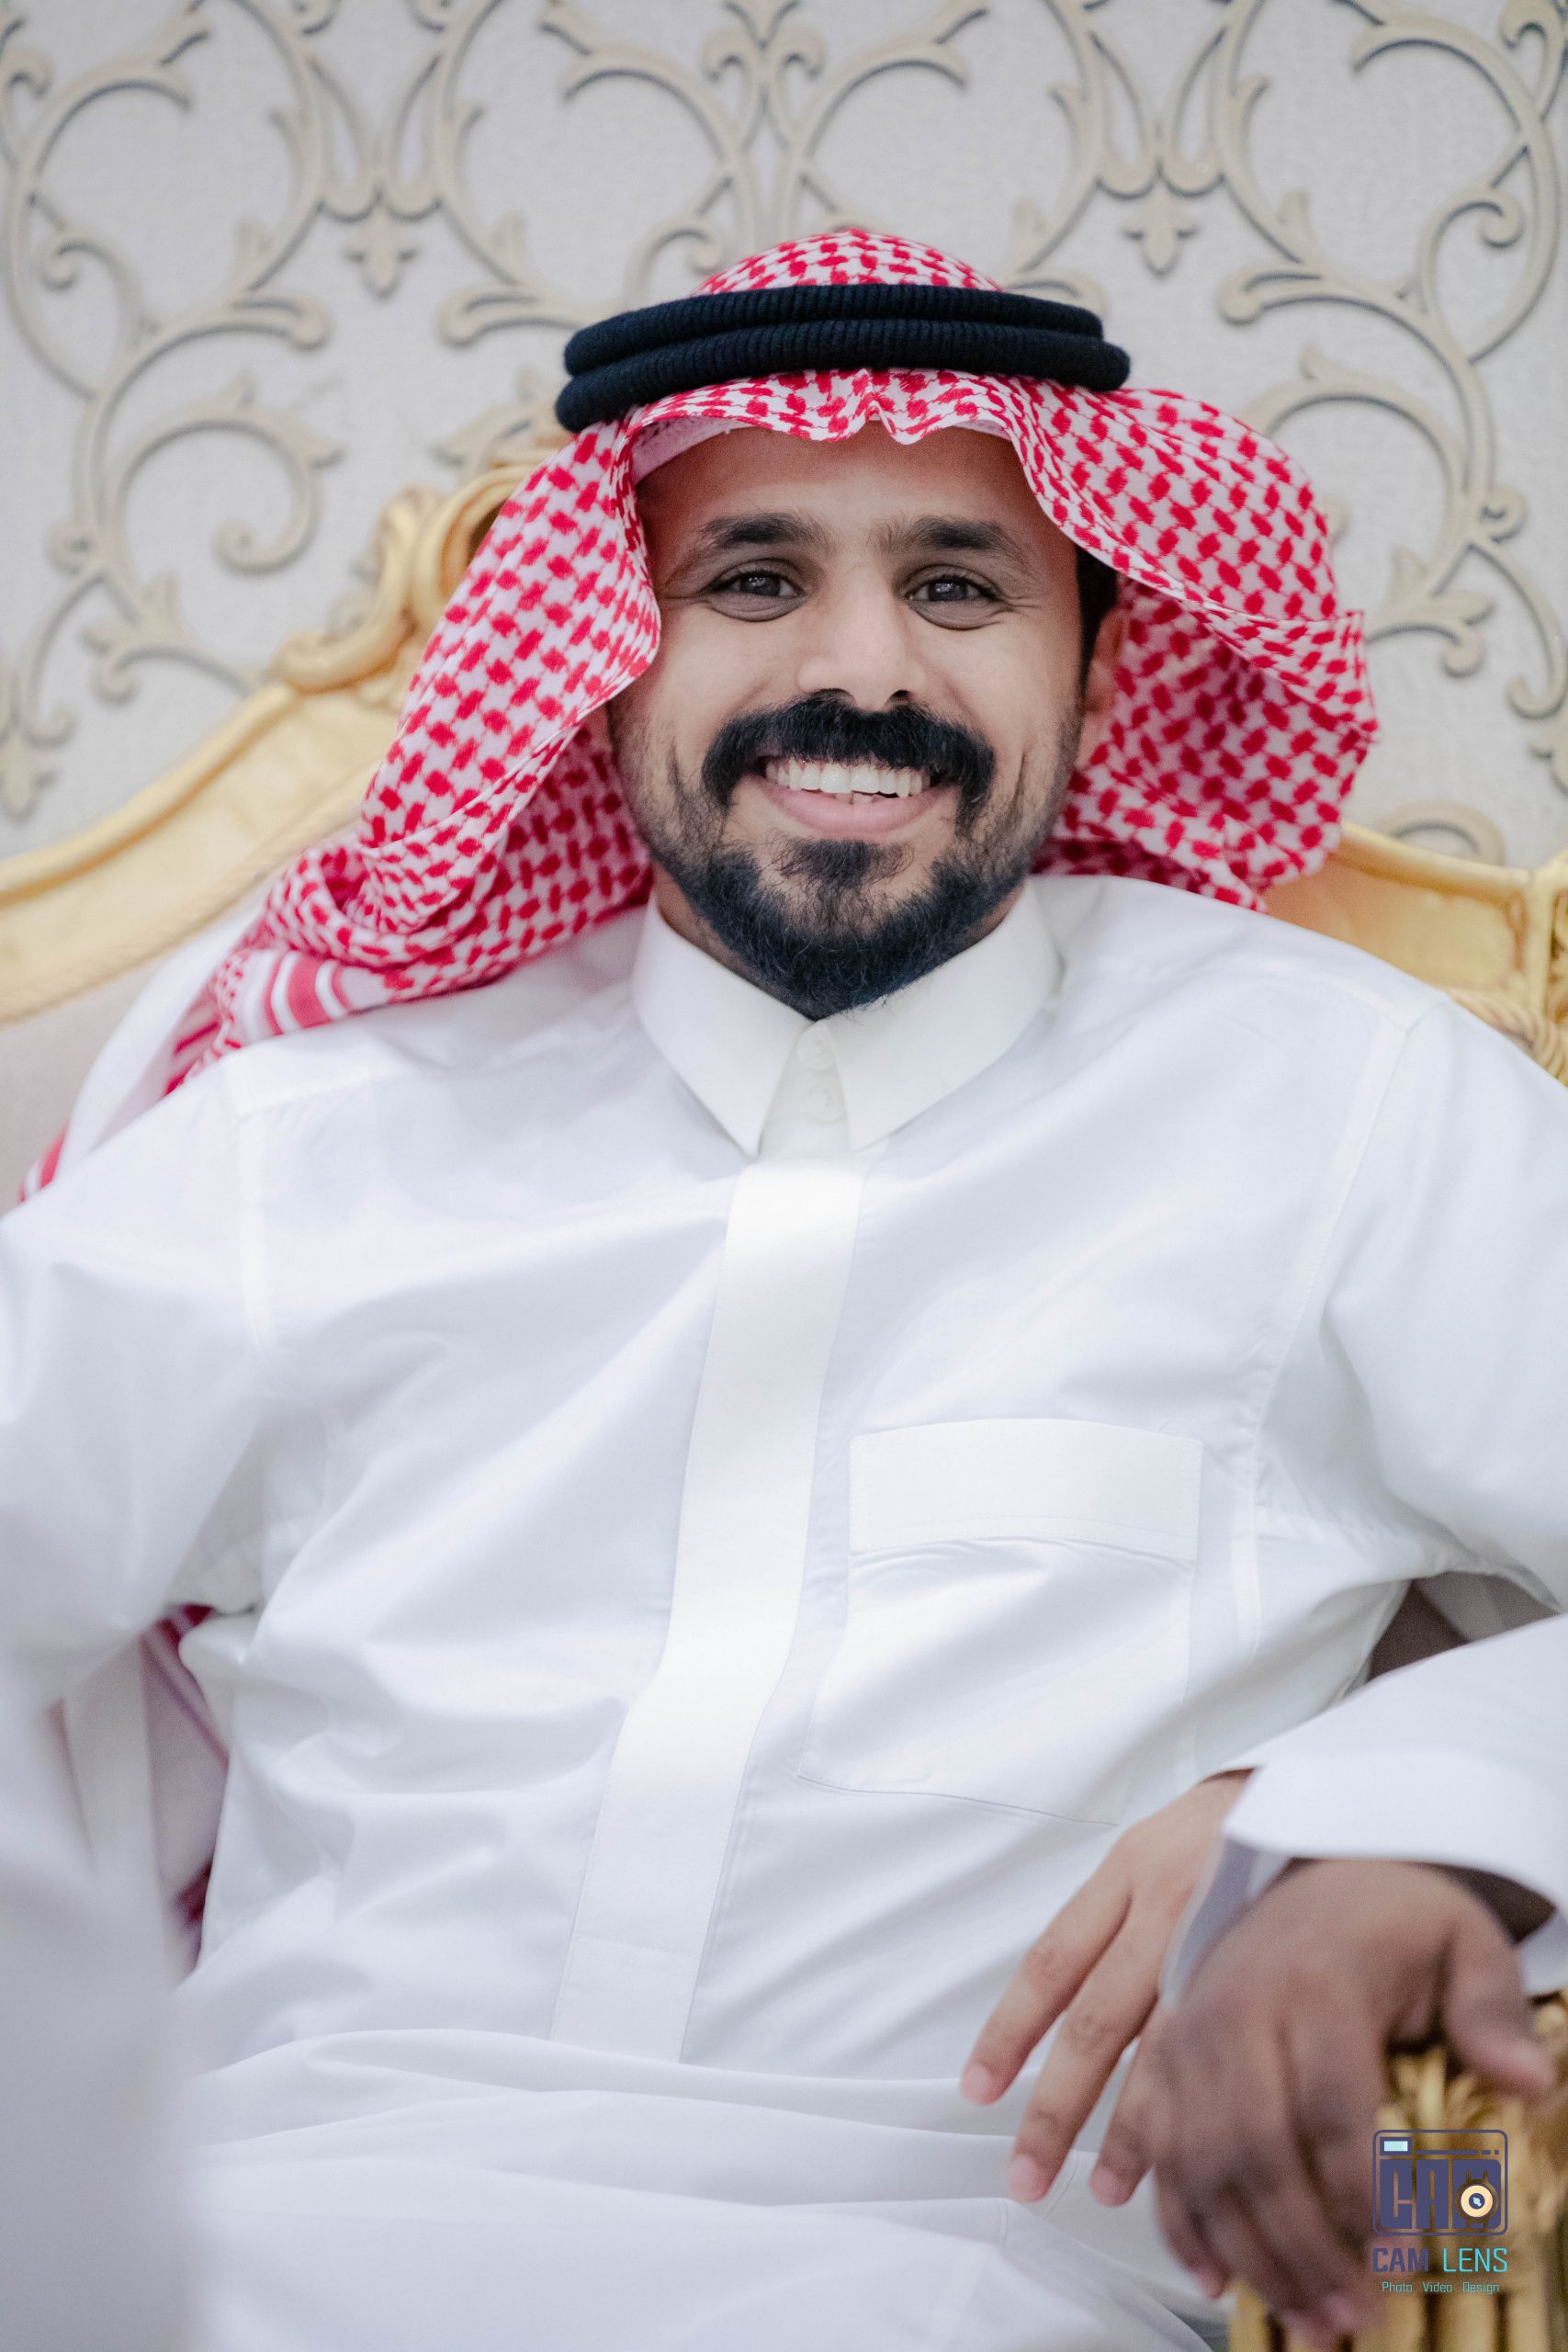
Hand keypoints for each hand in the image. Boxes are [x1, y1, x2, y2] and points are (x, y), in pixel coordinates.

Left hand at [958, 1769, 1252, 2201]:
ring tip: (1109, 2193)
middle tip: (1028, 2176)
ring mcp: (1228, 1932)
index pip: (1052, 1959)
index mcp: (1129, 1869)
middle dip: (1056, 2105)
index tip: (979, 2088)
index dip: (1011, 2029)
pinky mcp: (1281, 1955)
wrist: (1341, 1785)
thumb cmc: (1242, 1828)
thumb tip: (1068, 2003)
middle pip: (1096, 2019)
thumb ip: (1124, 1918)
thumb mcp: (1168, 1846)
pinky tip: (1197, 2154)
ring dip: (1134, 2129)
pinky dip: (1207, 2103)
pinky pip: (1234, 2044)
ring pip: (1165, 2048)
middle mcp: (1168, 1900)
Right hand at [1090, 1857, 1557, 2347]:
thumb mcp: (1462, 1941)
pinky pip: (1155, 2145)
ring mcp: (1191, 2032)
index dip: (1363, 2194)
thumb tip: (1531, 2084)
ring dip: (1247, 2251)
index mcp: (1313, 1977)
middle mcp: (1235, 2006)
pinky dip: (1178, 2217)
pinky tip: (1215, 2277)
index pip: (1331, 2104)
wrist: (1313, 1871)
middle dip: (1299, 2244)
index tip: (1403, 2262)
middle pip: (1252, 2144)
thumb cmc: (1394, 1916)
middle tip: (1350, 2316)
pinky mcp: (1167, 2055)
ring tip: (1306, 2317)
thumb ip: (1492, 2010)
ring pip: (1198, 2158)